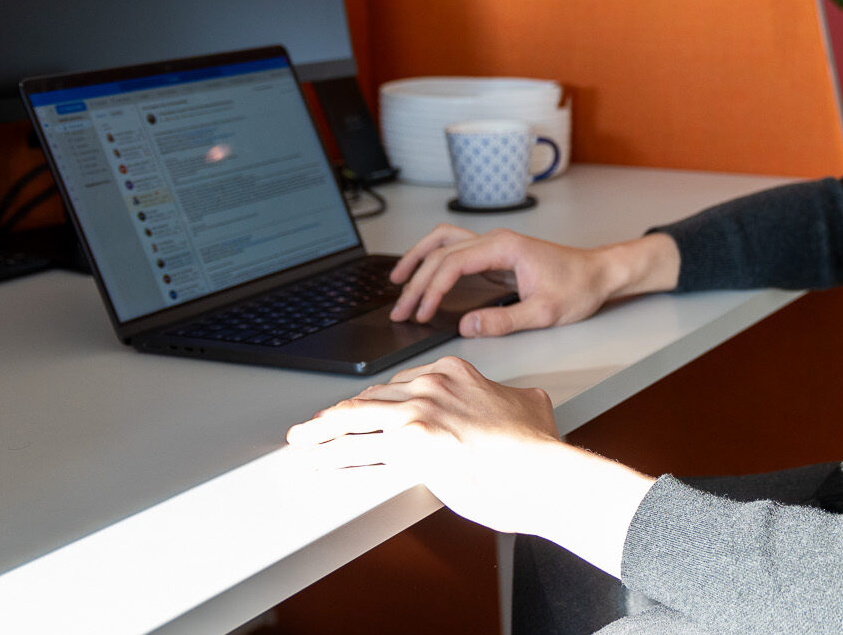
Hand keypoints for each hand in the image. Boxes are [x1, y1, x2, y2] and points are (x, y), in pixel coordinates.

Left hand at [286, 355, 652, 572]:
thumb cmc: (536, 449)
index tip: (362, 412)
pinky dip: (331, 455)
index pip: (399, 383)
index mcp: (456, 371)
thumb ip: (513, 398)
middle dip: (340, 414)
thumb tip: (518, 402)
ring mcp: (417, 413)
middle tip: (317, 425)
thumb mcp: (530, 404)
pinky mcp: (408, 446)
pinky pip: (356, 450)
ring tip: (302, 441)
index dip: (375, 402)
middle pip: (371, 398)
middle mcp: (431, 386)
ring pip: (354, 418)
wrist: (540, 470)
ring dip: (321, 431)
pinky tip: (317, 461)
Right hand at [387, 226, 678, 337]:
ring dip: (418, 261)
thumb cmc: (579, 287)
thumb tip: (466, 327)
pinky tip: (423, 277)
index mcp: (504, 248)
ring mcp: (494, 246)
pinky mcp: (495, 257)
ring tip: (397, 284)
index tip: (422, 314)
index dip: (431, 290)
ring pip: (444, 243)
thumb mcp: (544, 313)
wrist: (600, 273)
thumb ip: (503, 320)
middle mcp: (496, 241)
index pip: (453, 264)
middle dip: (416, 281)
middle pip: (441, 253)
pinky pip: (456, 252)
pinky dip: (434, 262)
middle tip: (401, 310)